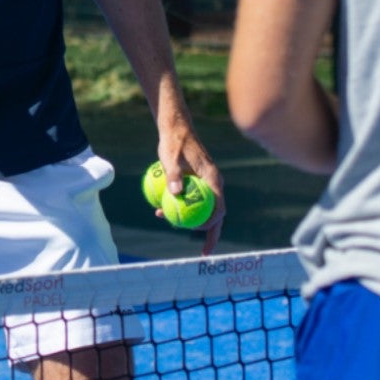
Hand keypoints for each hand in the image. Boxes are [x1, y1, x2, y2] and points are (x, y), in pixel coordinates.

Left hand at [156, 132, 225, 255]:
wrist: (174, 128)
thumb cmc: (174, 141)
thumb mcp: (171, 157)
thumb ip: (173, 174)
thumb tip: (175, 194)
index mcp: (212, 179)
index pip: (219, 207)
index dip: (213, 225)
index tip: (201, 236)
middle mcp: (212, 183)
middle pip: (215, 214)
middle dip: (210, 233)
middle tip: (203, 251)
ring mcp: (205, 183)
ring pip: (202, 208)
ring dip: (190, 220)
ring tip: (171, 225)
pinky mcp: (195, 182)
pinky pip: (191, 200)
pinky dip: (180, 208)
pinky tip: (161, 211)